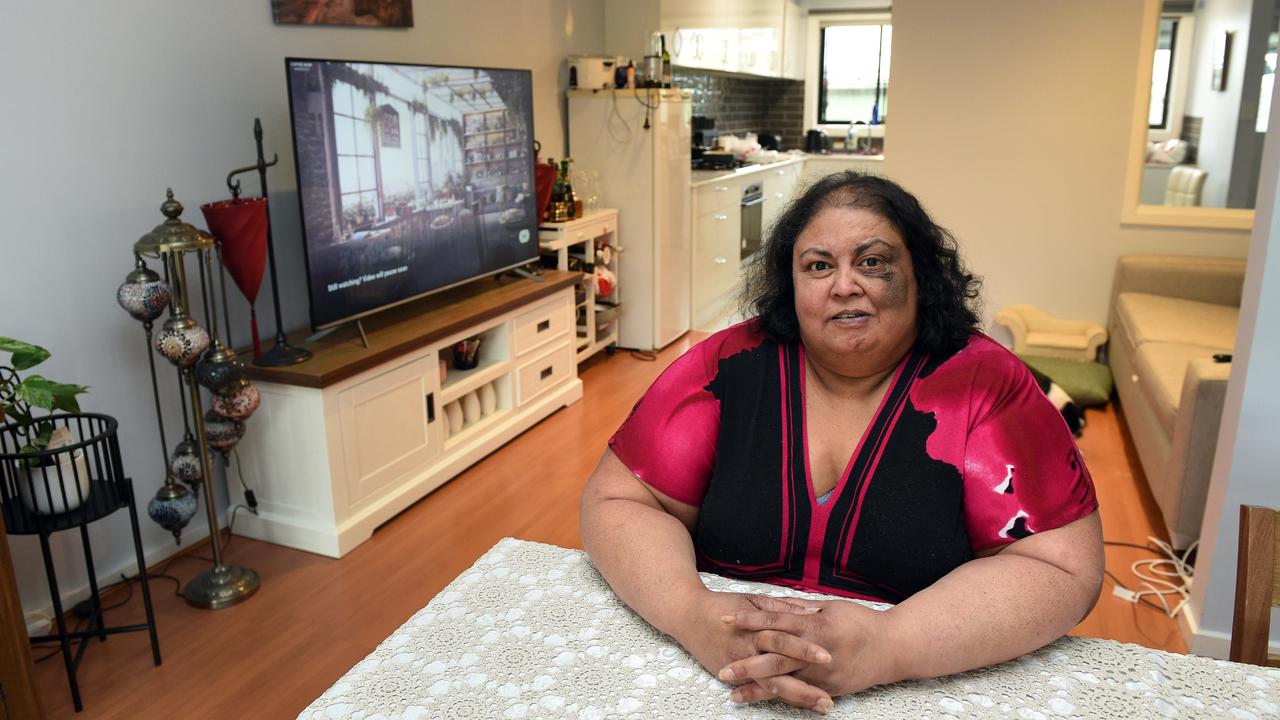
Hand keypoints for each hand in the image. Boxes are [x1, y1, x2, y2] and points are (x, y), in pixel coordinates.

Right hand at [671, 591, 835, 712]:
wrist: (687, 616)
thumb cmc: (723, 605)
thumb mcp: (753, 600)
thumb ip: (783, 608)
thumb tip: (813, 611)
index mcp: (754, 628)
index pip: (783, 640)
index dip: (805, 649)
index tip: (828, 657)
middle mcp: (746, 651)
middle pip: (779, 672)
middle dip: (804, 687)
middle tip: (827, 699)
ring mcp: (738, 667)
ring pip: (770, 687)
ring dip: (796, 698)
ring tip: (820, 706)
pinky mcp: (730, 677)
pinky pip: (757, 690)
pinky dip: (776, 699)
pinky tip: (796, 706)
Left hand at [718, 598, 896, 701]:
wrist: (893, 648)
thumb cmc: (860, 622)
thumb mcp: (828, 608)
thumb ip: (797, 608)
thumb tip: (770, 604)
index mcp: (814, 625)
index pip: (774, 621)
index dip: (748, 620)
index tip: (725, 619)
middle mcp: (815, 651)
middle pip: (774, 657)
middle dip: (747, 664)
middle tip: (722, 670)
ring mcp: (822, 674)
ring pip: (784, 682)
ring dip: (757, 689)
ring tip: (734, 695)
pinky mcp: (828, 689)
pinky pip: (799, 694)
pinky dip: (779, 698)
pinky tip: (762, 701)